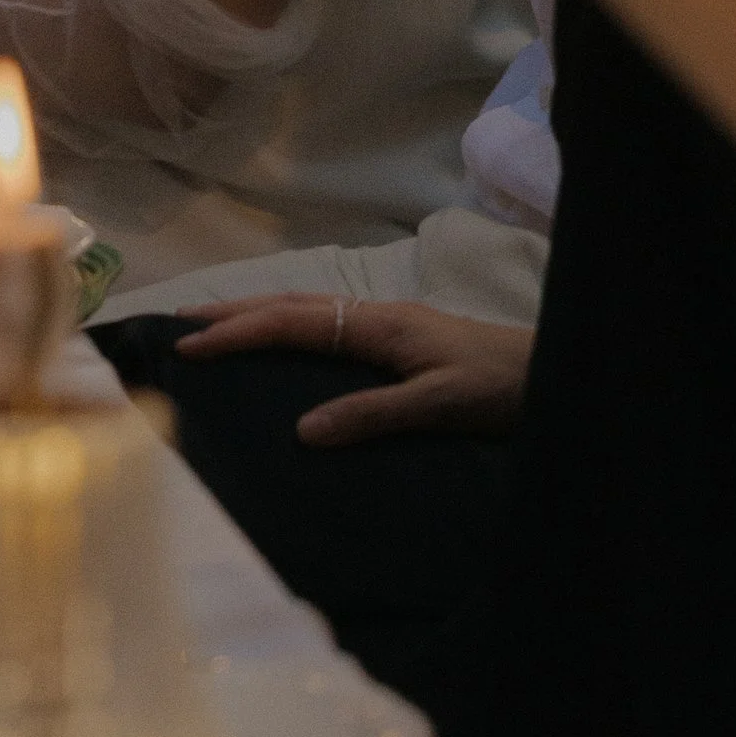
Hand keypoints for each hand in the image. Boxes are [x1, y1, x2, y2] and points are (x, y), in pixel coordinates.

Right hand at [171, 294, 533, 444]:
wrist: (555, 371)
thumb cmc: (500, 388)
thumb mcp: (438, 406)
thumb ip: (372, 415)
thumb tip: (302, 432)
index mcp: (377, 326)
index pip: (291, 322)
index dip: (238, 331)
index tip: (190, 344)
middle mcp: (375, 316)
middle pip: (290, 304)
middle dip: (234, 311)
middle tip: (180, 320)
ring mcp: (387, 324)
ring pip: (306, 310)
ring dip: (257, 314)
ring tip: (215, 324)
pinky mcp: (399, 339)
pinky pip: (326, 325)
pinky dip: (289, 326)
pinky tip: (284, 341)